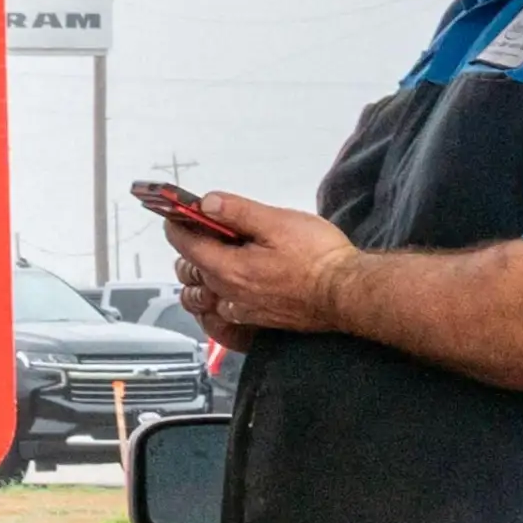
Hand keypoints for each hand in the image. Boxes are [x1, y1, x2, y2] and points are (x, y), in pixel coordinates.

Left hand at [164, 196, 357, 344]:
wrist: (346, 293)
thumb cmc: (319, 258)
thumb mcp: (277, 221)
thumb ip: (237, 212)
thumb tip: (208, 203)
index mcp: (230, 268)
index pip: (186, 245)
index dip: (177, 225)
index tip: (176, 214)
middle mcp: (230, 293)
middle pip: (190, 271)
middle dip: (188, 248)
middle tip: (200, 229)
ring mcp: (243, 310)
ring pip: (203, 296)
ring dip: (199, 277)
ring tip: (212, 257)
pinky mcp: (258, 319)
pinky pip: (222, 313)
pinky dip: (216, 299)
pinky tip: (230, 286)